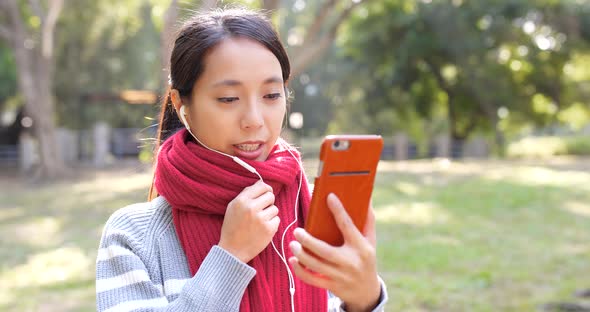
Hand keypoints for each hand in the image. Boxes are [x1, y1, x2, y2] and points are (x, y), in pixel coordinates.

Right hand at [219, 180, 279, 262]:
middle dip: (268, 202)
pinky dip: (272, 224)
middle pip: (271, 196)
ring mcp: (261, 219)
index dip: (265, 189)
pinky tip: (262, 229)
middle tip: (262, 210)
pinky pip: (277, 219)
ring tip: (259, 221)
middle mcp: (251, 208)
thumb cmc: (232, 228)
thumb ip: (246, 194)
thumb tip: (260, 182)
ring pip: (275, 208)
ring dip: (269, 214)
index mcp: (241, 200)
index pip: (262, 185)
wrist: (232, 251)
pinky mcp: (269, 229)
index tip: (265, 194)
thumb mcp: (232, 207)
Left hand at [289, 193, 379, 311]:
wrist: (367, 292)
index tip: (329, 197)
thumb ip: (368, 221)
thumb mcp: (370, 241)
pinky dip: (300, 271)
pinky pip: (312, 279)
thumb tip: (365, 199)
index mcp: (361, 247)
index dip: (338, 210)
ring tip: (292, 244)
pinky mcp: (332, 286)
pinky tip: (293, 261)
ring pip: (316, 265)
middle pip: (325, 251)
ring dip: (301, 254)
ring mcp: (341, 276)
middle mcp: (351, 262)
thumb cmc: (366, 259)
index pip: (348, 226)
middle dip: (308, 241)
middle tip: (296, 231)